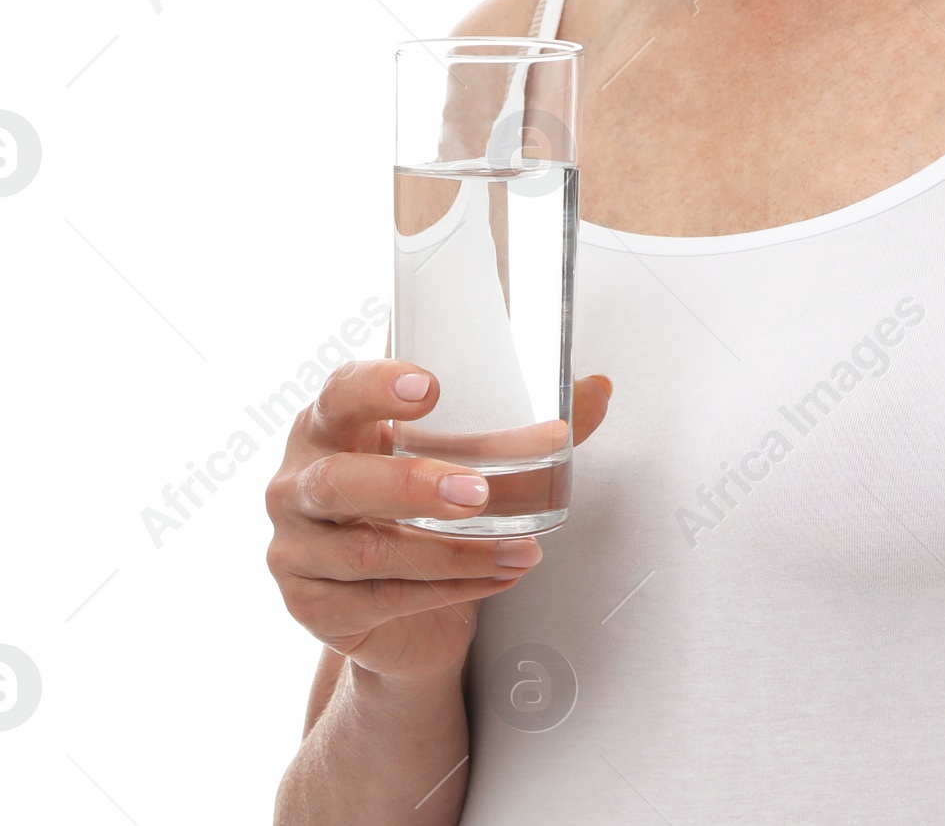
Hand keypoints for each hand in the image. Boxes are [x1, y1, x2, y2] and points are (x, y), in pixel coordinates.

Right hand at [265, 361, 612, 680]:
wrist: (394, 605)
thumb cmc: (419, 505)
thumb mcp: (462, 456)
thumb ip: (523, 424)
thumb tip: (596, 389)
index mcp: (329, 423)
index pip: (339, 392)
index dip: (378, 387)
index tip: (431, 388)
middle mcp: (297, 483)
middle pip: (339, 480)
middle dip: (412, 485)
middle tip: (479, 492)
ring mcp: (296, 550)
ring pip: (368, 552)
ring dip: (454, 551)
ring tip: (520, 547)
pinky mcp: (312, 609)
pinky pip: (384, 600)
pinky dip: (453, 588)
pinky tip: (501, 574)